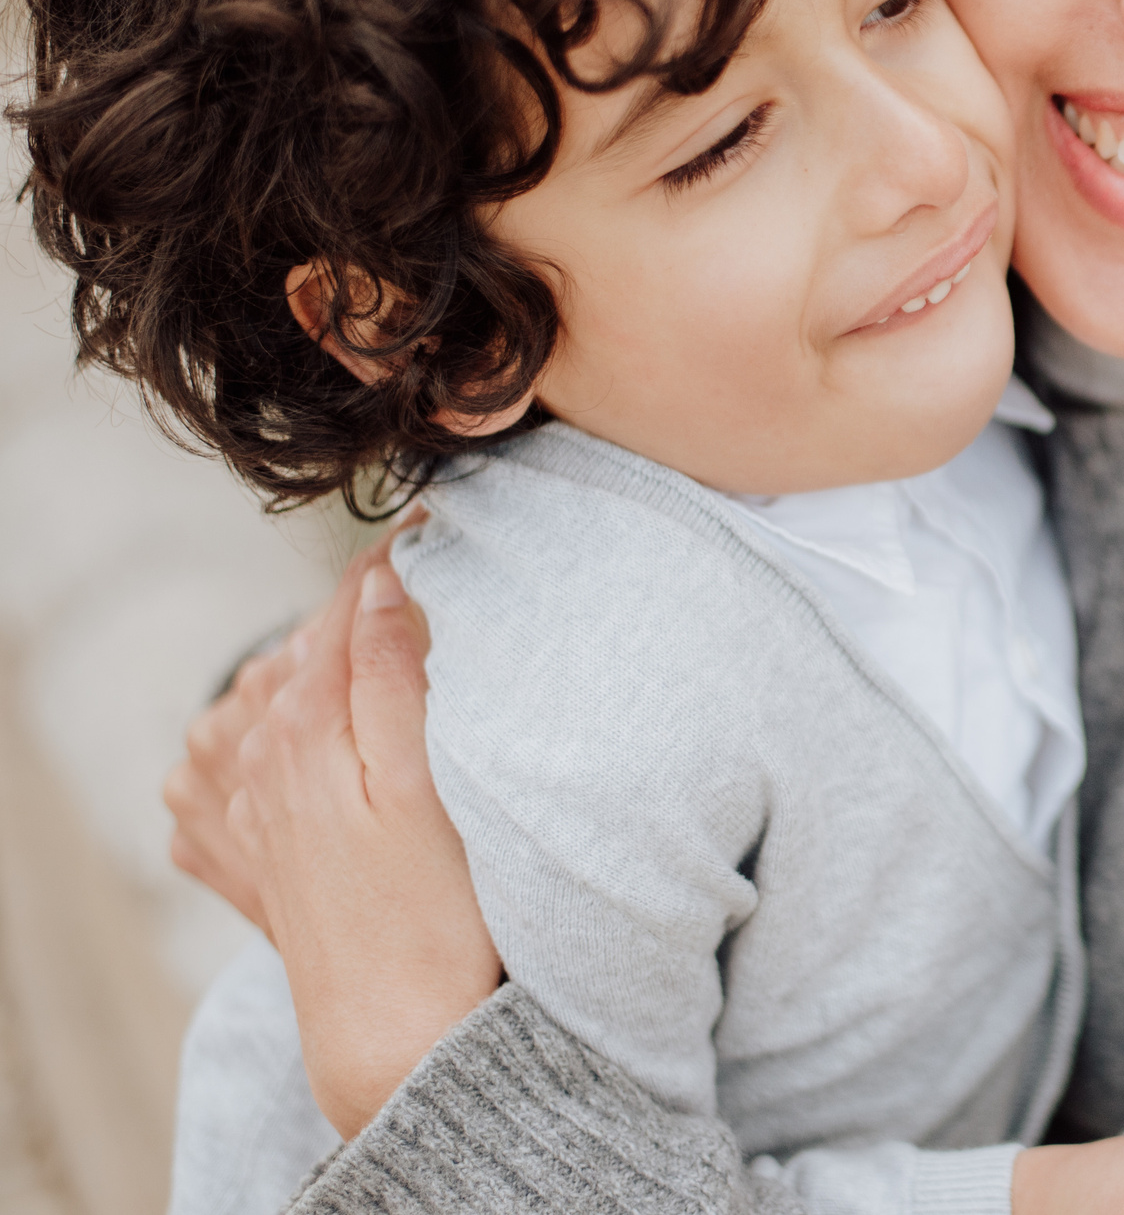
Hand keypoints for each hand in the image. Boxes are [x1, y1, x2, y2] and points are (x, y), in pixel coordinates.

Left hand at [207, 520, 504, 1137]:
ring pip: (272, 698)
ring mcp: (239, 807)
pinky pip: (244, 760)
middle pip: (306, 648)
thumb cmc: (437, 910)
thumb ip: (394, 678)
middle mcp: (254, 758)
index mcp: (304, 728)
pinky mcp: (238, 849)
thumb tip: (380, 586)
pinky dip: (280, 736)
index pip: (345, 608)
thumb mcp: (430, 781)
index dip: (396, 563)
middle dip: (361, 618)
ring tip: (385, 677)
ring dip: (319, 674)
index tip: (446, 532)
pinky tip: (330, 750)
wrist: (396, 1030)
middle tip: (431, 601)